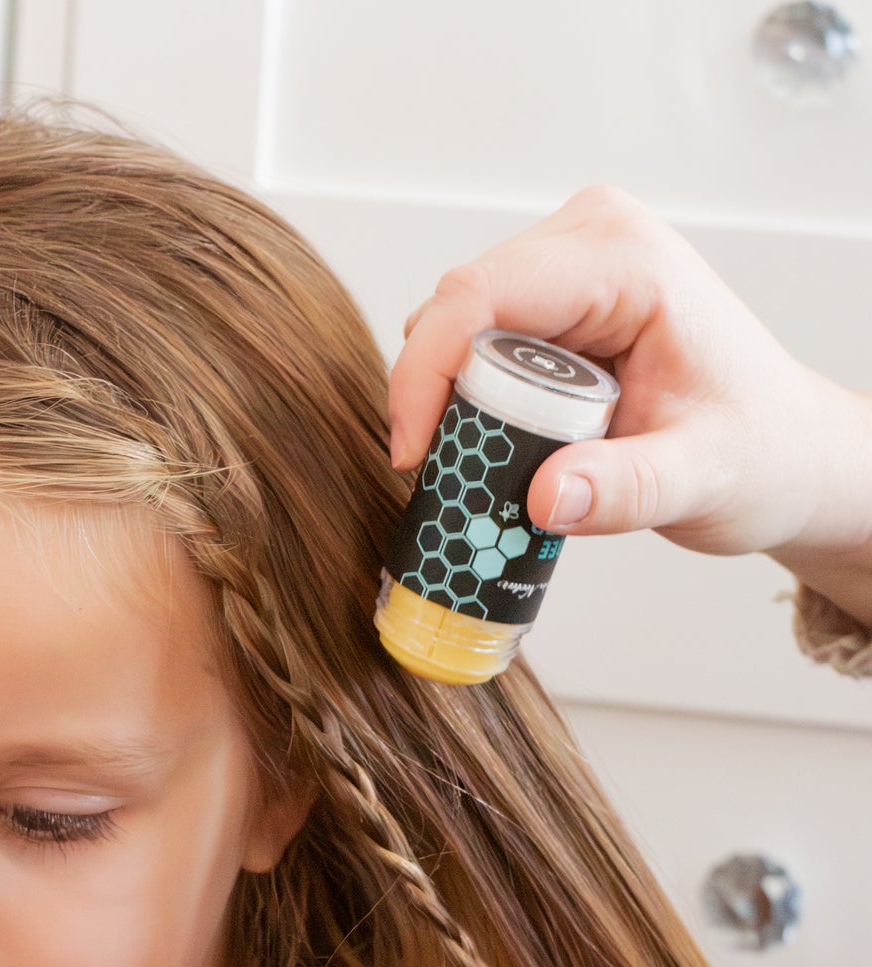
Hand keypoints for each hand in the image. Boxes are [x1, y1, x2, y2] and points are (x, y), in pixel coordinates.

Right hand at [390, 185, 871, 619]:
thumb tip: (544, 498)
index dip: (426, 374)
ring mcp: (567, 263)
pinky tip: (496, 440)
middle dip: (435, 396)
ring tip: (487, 461)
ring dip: (450, 400)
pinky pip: (472, 339)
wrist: (779, 451)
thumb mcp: (698, 481)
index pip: (481, 295)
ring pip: (454, 323)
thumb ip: (624, 491)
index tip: (414, 456)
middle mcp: (592, 240)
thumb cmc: (755, 452)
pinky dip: (465, 397)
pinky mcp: (551, 296)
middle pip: (457, 307)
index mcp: (627, 262)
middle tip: (452, 474)